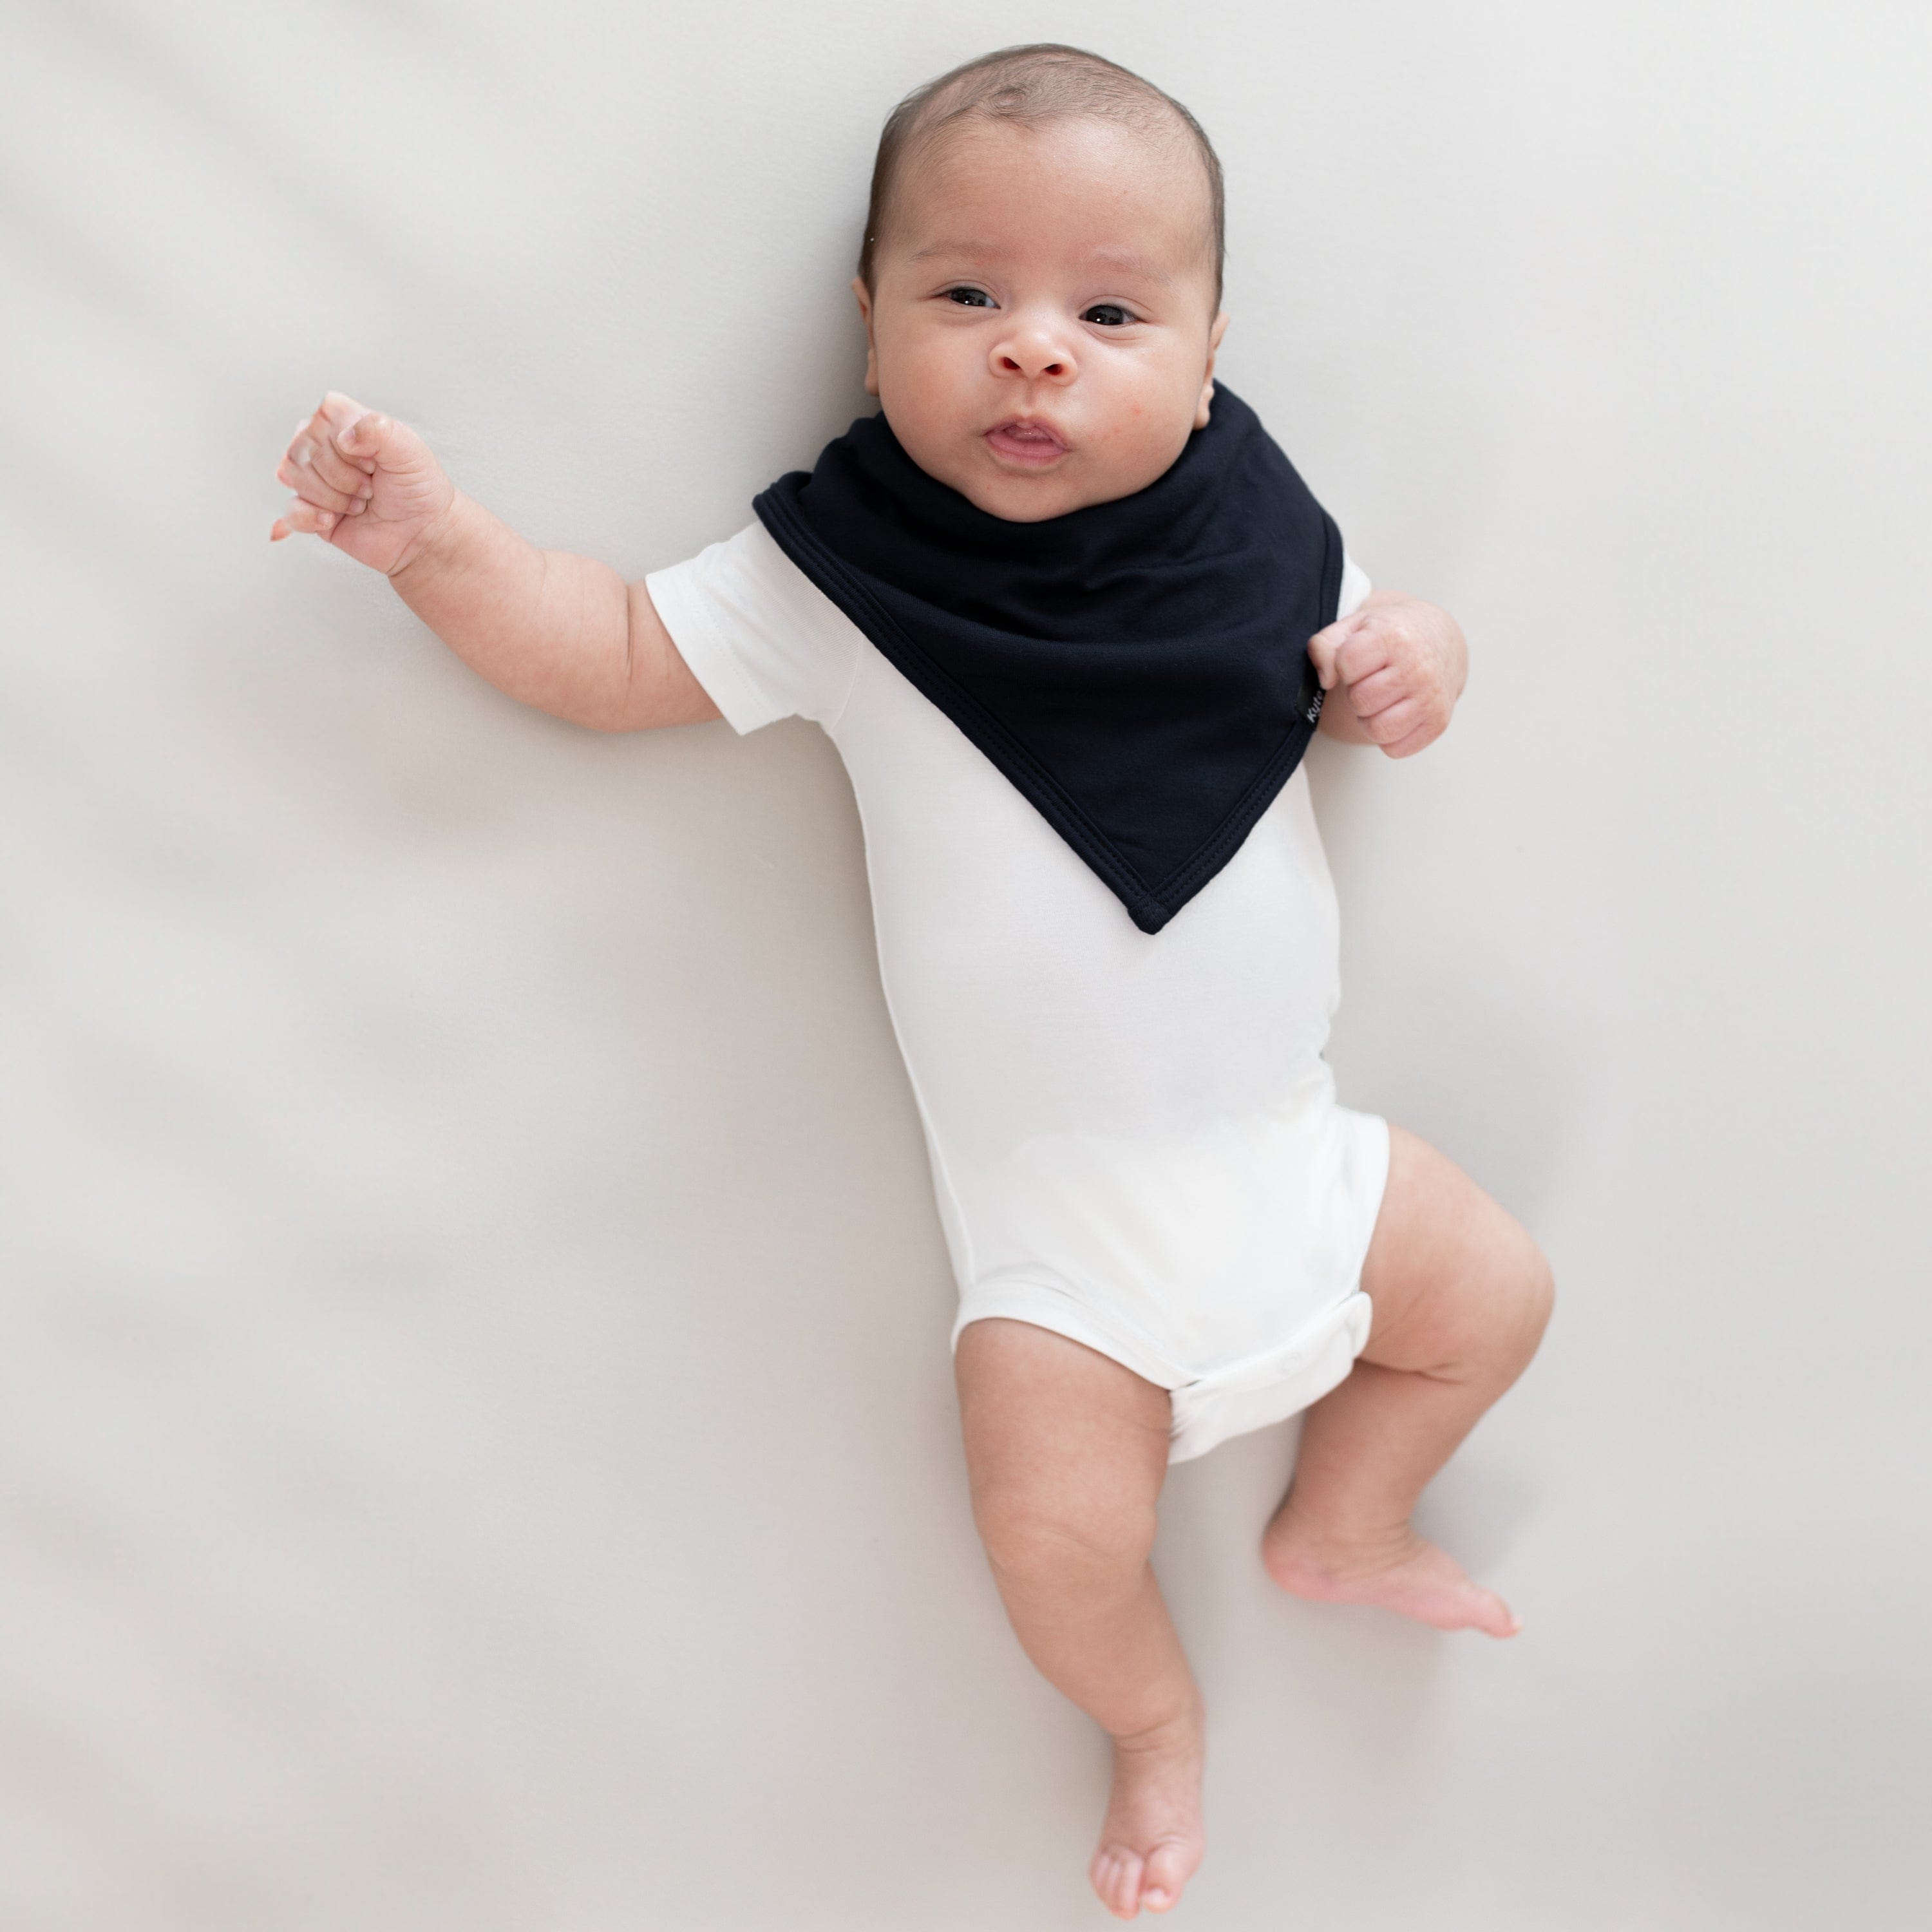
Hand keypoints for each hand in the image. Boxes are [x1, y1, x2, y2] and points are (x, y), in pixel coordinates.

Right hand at [269, 392, 456, 576]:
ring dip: (332, 497)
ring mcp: (313, 477)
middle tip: (371, 487)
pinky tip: (333, 520)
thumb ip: (379, 429)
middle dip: (343, 477)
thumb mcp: (409, 450)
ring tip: (360, 503)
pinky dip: (311, 517)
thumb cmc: (418, 488)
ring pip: (292, 476)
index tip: (374, 461)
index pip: (320, 419)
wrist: (423, 534)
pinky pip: (290, 509)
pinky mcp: (310, 509)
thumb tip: (344, 438)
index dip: (347, 446)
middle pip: (303, 450)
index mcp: (344, 421)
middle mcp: (323, 445)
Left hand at [1306, 591, 1467, 757]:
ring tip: (1382, 700)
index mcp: (1393, 638)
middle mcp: (1417, 668)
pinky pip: (1395, 749)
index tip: (1359, 661)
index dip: (1345, 666)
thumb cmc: (1393, 636)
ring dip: (1370, 719)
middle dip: (1357, 694)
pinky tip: (1397, 713)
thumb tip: (1326, 680)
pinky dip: (1389, 737)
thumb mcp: (1355, 626)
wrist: (1442, 642)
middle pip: (1360, 700)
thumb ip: (1324, 646)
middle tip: (1371, 682)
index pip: (1347, 664)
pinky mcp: (1438, 722)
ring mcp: (1431, 698)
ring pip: (1377, 729)